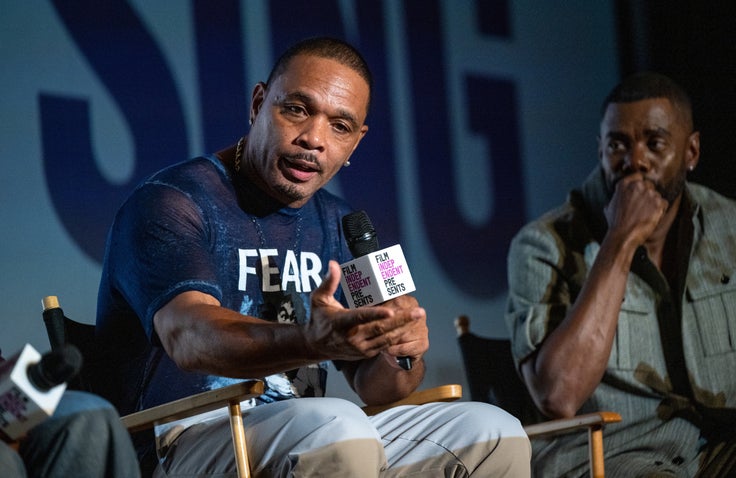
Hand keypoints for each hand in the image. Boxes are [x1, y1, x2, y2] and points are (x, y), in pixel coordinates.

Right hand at [305, 261, 423, 360]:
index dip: (376, 314)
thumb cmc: (319, 318)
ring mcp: (360, 347)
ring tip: (418, 317)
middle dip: (401, 320)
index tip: (391, 310)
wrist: (316, 346)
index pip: (361, 317)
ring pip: (386, 338)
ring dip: (404, 327)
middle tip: (418, 311)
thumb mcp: (318, 299)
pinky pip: (386, 345)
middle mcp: (352, 337)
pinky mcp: (366, 353)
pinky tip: (409, 327)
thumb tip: (334, 264)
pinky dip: (398, 336)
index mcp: (341, 322)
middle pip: (380, 328)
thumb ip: (329, 282)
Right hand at [604, 173, 667, 245]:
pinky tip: (651, 217)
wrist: (623, 236)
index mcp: (624, 184)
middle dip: (647, 194)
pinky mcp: (659, 203)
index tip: (639, 191)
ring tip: (645, 215)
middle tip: (643, 207)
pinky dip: (660, 210)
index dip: (640, 184)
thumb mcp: (609, 206)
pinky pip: (664, 203)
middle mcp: (637, 186)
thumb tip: (619, 196)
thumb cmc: (615, 223)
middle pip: (649, 185)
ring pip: (656, 195)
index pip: (638, 176)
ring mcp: (649, 194)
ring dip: (654, 203)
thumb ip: (617, 197)